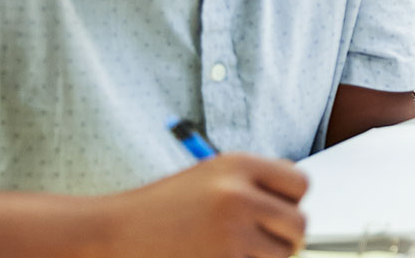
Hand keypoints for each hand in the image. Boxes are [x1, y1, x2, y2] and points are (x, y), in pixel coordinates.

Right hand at [92, 153, 307, 257]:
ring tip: (230, 248)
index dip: (290, 200)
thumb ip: (253, 182)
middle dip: (284, 236)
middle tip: (259, 239)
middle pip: (299, 223)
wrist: (114, 233)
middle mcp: (238, 195)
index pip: (300, 184)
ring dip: (265, 257)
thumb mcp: (209, 177)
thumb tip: (297, 195)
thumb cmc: (161, 208)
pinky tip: (216, 256)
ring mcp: (231, 234)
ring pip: (283, 254)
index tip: (275, 210)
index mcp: (237, 165)